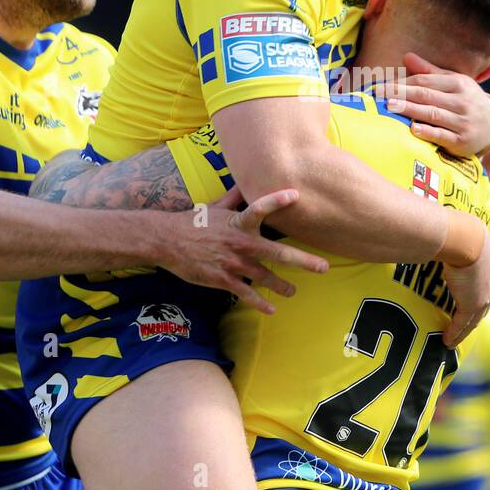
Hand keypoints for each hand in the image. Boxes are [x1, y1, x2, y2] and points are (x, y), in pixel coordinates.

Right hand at [159, 186, 328, 313]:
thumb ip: (235, 197)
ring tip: (293, 291)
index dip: (276, 201)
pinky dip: (259, 302)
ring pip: (265, 276)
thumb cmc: (193, 222)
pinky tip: (271, 309)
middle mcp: (239, 242)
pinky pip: (246, 293)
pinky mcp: (223, 279)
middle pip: (277, 252)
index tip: (295, 195)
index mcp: (238, 222)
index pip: (259, 208)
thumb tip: (247, 180)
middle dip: (302, 261)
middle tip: (323, 267)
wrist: (166, 241)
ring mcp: (233, 263)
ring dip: (282, 285)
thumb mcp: (215, 206)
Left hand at [380, 53, 489, 155]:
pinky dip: (428, 132)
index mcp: (459, 83)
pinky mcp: (462, 141)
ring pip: (433, 114)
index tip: (383, 85)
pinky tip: (413, 129)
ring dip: (410, 110)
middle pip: (427, 96)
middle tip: (380, 94)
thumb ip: (430, 71)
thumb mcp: (453, 82)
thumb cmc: (465, 101)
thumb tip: (406, 57)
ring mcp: (463, 121)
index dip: (403, 82)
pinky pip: (443, 136)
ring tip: (390, 107)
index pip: (425, 81)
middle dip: (401, 94)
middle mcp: (462, 101)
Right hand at [441, 233, 489, 346]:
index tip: (467, 305)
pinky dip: (454, 334)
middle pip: (482, 308)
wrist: (466, 239)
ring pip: (473, 320)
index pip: (484, 288)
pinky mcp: (471, 305)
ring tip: (452, 341)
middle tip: (462, 329)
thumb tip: (442, 232)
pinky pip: (462, 324)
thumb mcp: (463, 238)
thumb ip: (456, 242)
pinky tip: (446, 341)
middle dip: (472, 320)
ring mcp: (483, 297)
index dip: (477, 298)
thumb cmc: (461, 231)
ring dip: (462, 332)